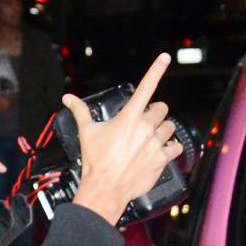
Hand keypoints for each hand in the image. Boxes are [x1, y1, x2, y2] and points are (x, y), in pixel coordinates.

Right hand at [67, 55, 181, 227]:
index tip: (166, 57)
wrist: (106, 187)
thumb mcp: (87, 133)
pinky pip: (177, 146)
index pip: (146, 87)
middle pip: (161, 108)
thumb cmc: (95, 160)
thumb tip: (68, 98)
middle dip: (154, 113)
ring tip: (150, 138)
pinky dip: (171, 147)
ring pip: (170, 126)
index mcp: (129, 117)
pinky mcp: (163, 158)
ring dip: (163, 130)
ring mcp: (156, 143)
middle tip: (143, 123)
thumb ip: (80, 112)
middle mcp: (145, 127)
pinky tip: (161, 150)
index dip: (156, 70)